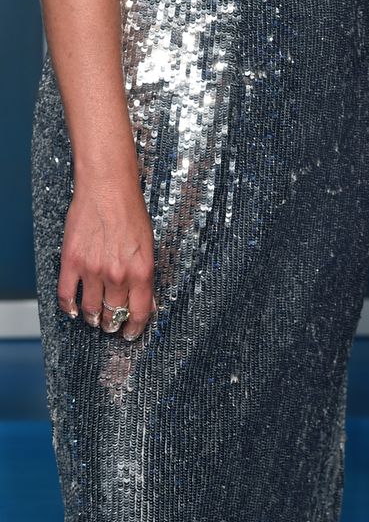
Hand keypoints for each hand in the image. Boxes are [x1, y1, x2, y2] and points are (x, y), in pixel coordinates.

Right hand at [58, 178, 155, 341]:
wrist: (107, 187)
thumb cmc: (130, 211)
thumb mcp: (148, 245)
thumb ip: (146, 276)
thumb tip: (148, 302)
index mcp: (140, 270)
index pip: (139, 312)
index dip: (135, 328)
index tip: (131, 334)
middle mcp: (117, 274)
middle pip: (113, 313)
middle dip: (113, 323)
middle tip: (112, 325)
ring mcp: (92, 269)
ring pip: (90, 310)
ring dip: (93, 319)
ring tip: (95, 320)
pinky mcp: (71, 262)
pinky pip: (66, 295)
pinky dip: (69, 308)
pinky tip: (73, 311)